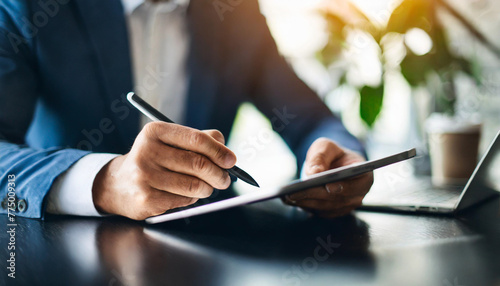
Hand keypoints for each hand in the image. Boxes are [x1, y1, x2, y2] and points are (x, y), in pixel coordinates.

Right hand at [92, 122, 236, 219]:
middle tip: (225, 179)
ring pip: (194, 185)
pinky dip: (192, 199)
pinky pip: (184, 201)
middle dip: (219, 174)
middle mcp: (147, 152)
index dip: (219, 151)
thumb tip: (224, 147)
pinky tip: (186, 194)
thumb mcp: (169, 141)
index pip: (196, 139)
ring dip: (208, 188)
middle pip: (198, 164)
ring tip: (207, 187)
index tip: (232, 160)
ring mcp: (145, 177)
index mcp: (155, 132)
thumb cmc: (153, 160)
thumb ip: (198, 139)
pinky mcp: (147, 199)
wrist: (117, 185)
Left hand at [282, 138, 372, 218]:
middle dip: (315, 195)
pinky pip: (319, 211)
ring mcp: (346, 205)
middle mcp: (358, 195)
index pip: (356, 185)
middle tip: (295, 192)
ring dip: (307, 203)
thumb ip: (322, 156)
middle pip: (336, 199)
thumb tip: (314, 172)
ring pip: (326, 207)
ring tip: (288, 197)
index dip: (342, 187)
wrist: (333, 164)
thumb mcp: (327, 146)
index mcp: (364, 176)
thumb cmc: (333, 154)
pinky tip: (290, 200)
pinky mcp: (334, 211)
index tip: (328, 186)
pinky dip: (305, 206)